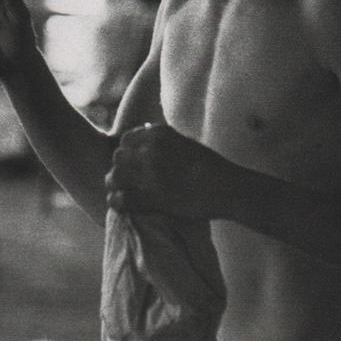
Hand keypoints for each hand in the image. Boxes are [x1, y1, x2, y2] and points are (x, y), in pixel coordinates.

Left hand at [104, 123, 224, 218]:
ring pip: (115, 177)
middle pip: (118, 157)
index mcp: (158, 134)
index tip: (129, 162)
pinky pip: (122, 199)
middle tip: (122, 179)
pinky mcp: (152, 197)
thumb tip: (147, 135)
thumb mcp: (185, 141)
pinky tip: (118, 205)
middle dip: (118, 168)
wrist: (226, 187)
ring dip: (114, 185)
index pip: (126, 140)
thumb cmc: (210, 165)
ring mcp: (150, 174)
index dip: (125, 152)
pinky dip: (117, 203)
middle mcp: (151, 151)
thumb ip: (164, 139)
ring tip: (116, 191)